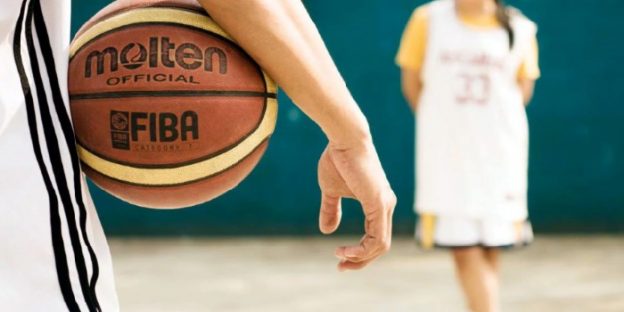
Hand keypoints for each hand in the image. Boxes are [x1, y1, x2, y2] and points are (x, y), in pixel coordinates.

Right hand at [318, 140, 395, 270]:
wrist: (344, 139)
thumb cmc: (338, 159)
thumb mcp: (331, 190)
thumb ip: (331, 209)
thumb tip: (327, 231)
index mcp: (378, 203)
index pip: (375, 236)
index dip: (359, 252)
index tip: (339, 256)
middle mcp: (386, 205)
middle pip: (380, 245)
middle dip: (361, 260)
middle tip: (341, 267)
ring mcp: (385, 205)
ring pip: (380, 245)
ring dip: (360, 257)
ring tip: (340, 257)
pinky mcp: (379, 203)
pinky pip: (377, 237)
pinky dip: (362, 249)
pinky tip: (345, 250)